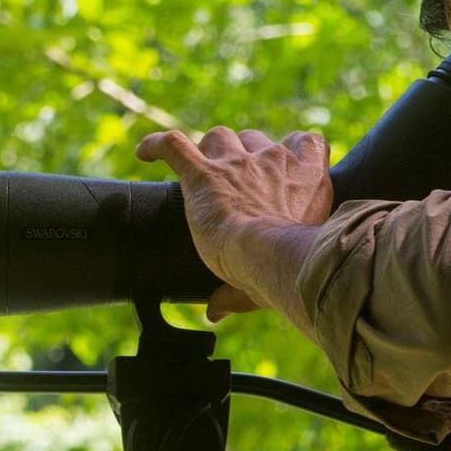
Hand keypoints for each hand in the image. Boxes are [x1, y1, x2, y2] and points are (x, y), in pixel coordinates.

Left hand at [133, 127, 332, 317]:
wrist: (268, 255)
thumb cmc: (286, 270)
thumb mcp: (285, 268)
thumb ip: (243, 291)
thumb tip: (216, 312)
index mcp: (307, 178)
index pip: (306, 143)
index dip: (290, 149)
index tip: (279, 163)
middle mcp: (274, 161)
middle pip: (253, 141)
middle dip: (242, 155)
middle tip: (229, 184)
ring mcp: (237, 163)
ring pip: (219, 137)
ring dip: (209, 151)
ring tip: (199, 171)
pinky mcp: (204, 172)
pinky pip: (174, 145)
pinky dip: (157, 146)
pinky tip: (144, 153)